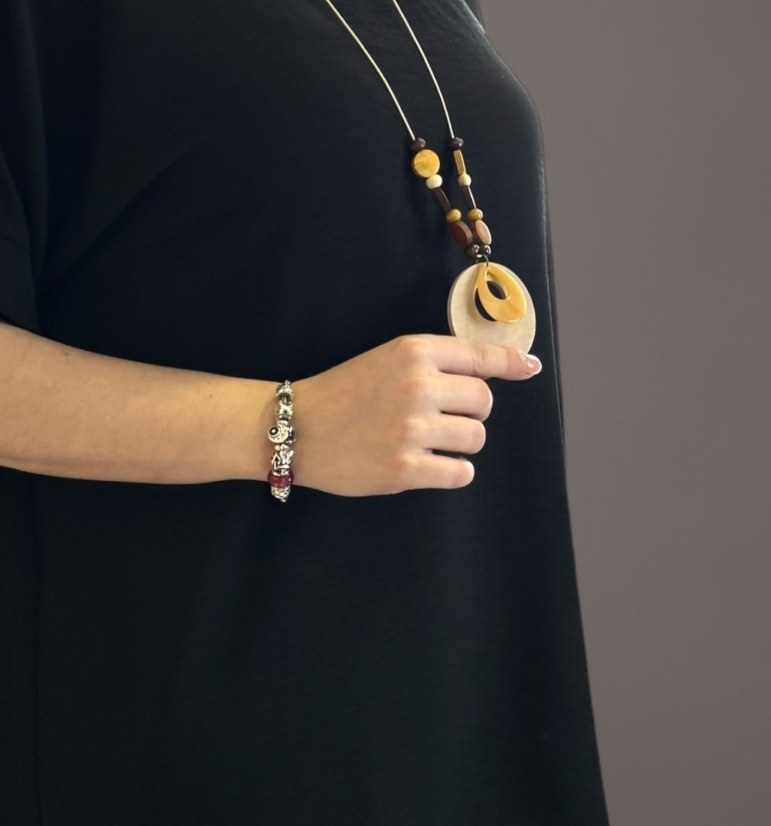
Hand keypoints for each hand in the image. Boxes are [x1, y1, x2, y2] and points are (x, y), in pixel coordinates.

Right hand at [290, 333, 541, 496]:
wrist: (296, 429)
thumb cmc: (343, 393)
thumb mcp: (387, 359)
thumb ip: (436, 363)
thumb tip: (504, 368)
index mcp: (413, 352)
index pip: (481, 356)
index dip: (511, 363)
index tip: (529, 368)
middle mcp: (417, 387)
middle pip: (484, 402)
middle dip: (469, 412)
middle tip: (437, 417)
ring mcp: (412, 429)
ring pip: (476, 438)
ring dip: (460, 443)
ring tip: (428, 442)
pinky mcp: (405, 468)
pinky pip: (460, 472)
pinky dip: (452, 471)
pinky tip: (430, 464)